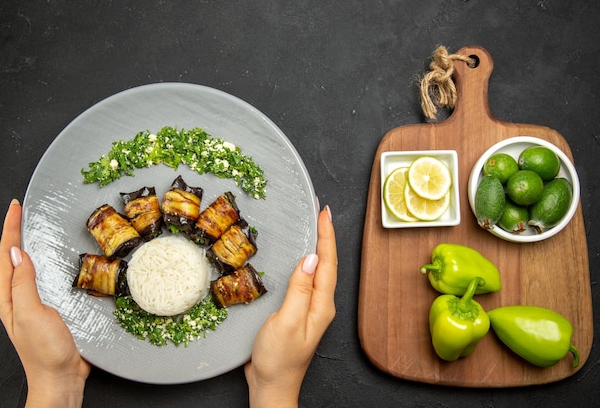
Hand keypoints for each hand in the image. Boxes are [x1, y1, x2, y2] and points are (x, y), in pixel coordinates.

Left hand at [0, 199, 90, 407]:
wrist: (61, 379)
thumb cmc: (44, 351)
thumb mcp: (31, 313)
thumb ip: (23, 283)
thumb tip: (18, 253)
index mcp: (9, 298)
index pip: (7, 256)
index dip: (10, 230)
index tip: (16, 208)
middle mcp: (18, 298)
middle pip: (14, 258)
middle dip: (15, 233)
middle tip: (22, 211)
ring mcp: (34, 304)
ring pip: (29, 267)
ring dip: (31, 246)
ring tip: (34, 228)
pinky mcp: (51, 309)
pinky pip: (46, 279)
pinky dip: (48, 263)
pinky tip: (56, 261)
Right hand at [244, 205, 336, 407]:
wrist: (272, 386)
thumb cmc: (279, 359)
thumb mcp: (287, 322)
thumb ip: (300, 290)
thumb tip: (311, 259)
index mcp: (322, 305)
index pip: (327, 263)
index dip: (326, 236)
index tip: (323, 213)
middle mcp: (321, 305)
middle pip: (327, 264)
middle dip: (325, 237)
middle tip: (320, 213)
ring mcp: (311, 309)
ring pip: (318, 271)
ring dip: (318, 247)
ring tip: (314, 227)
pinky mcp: (299, 312)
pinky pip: (306, 281)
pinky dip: (306, 263)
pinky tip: (300, 258)